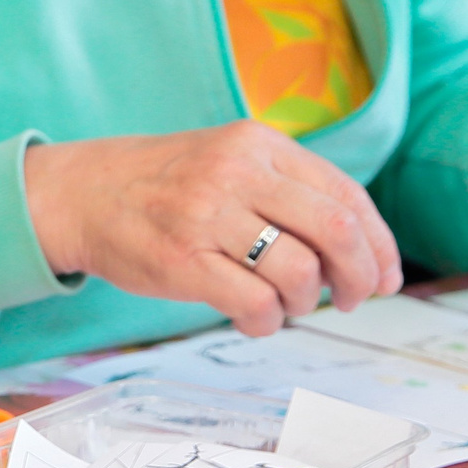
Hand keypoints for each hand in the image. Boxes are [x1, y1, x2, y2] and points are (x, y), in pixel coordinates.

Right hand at [22, 122, 401, 334]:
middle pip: (336, 231)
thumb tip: (362, 251)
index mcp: (257, 144)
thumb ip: (287, 189)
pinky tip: (253, 319)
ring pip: (299, 273)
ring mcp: (206, 216)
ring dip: (305, 303)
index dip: (380, 244)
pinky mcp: (182, 260)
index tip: (387, 276)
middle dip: (361, 277)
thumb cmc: (164, 186)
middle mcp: (236, 173)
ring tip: (284, 305)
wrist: (80, 193)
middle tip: (353, 299)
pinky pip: (255, 305)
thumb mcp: (228, 160)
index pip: (346, 195)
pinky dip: (267, 323)